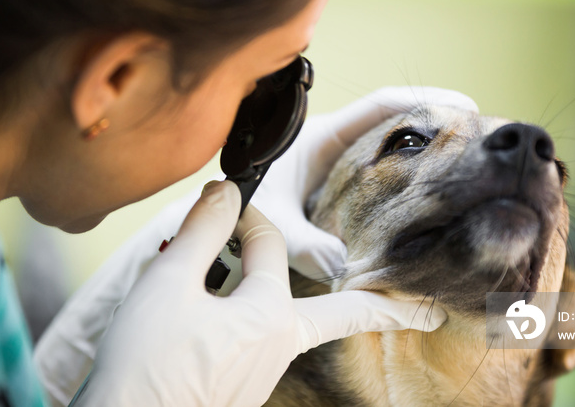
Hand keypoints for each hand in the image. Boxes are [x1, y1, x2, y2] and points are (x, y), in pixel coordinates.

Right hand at [70, 181, 445, 405]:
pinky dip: (261, 317)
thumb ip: (203, 231)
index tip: (223, 202)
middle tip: (432, 313)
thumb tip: (227, 190)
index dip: (243, 214)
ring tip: (332, 293)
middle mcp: (278, 345)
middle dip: (389, 309)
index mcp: (268, 316)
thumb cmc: (142, 364)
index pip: (268, 243)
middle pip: (343, 313)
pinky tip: (230, 313)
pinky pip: (265, 340)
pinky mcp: (244, 385)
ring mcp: (264, 370)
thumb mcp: (168, 284)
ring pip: (294, 318)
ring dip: (298, 298)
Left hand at [252, 86, 477, 278]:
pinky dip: (406, 184)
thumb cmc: (234, 213)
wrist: (215, 225)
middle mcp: (332, 147)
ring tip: (468, 168)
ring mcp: (337, 168)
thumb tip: (343, 268)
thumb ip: (299, 241)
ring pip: (389, 152)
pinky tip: (430, 205)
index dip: (421, 101)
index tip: (464, 107)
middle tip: (479, 139)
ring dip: (425, 156)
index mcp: (318, 137)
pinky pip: (380, 179)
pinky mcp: (338, 191)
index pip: (378, 106)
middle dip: (435, 126)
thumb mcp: (267, 221)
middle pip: (393, 124)